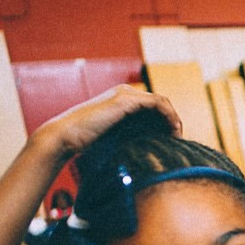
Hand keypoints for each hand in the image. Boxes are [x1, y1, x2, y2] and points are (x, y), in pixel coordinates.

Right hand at [45, 85, 181, 155]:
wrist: (66, 136)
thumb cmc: (85, 143)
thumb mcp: (115, 139)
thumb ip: (131, 137)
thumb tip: (150, 151)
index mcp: (122, 101)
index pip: (152, 108)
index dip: (165, 123)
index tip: (171, 141)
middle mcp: (125, 93)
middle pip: (159, 104)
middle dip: (171, 121)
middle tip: (178, 140)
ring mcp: (125, 94)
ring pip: (161, 102)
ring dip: (173, 119)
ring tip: (177, 137)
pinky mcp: (125, 99)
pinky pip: (157, 103)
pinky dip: (168, 115)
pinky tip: (172, 130)